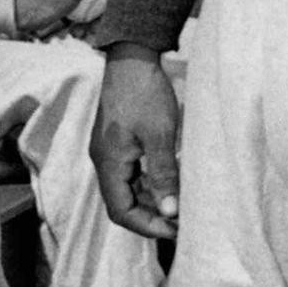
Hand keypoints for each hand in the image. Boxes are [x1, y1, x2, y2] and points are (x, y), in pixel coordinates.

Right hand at [91, 46, 181, 239]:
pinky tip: (173, 183)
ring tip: (182, 205)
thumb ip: (163, 174)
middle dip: (152, 217)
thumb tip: (170, 212)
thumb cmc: (144, 92)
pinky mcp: (118, 142)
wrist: (132, 56)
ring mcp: (110, 151)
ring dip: (153, 201)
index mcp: (108, 162)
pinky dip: (151, 184)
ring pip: (129, 189)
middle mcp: (104, 160)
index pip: (121, 211)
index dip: (147, 226)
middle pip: (123, 204)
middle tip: (184, 222)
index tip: (175, 230)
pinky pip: (132, 173)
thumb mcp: (160, 134)